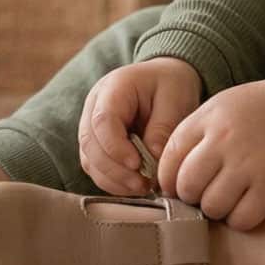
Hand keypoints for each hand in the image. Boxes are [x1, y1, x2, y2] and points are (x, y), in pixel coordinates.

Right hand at [78, 57, 202, 196]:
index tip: (137, 165)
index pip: (102, 121)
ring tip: (143, 187)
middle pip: (90, 144)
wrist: (164, 77)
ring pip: (89, 160)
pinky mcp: (97, 144)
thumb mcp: (175, 98)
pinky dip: (113, 181)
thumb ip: (163, 128)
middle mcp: (94, 106)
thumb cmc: (170, 84)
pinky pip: (96, 168)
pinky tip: (135, 186)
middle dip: (114, 170)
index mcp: (113, 88)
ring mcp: (91, 125)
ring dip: (113, 179)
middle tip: (143, 184)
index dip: (115, 147)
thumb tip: (152, 161)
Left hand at [157, 77, 264, 231]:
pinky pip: (242, 219)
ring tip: (228, 199)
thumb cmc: (262, 110)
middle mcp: (224, 143)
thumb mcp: (221, 107)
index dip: (168, 180)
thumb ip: (194, 134)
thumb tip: (169, 172)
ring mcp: (249, 166)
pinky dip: (241, 219)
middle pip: (187, 187)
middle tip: (204, 194)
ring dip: (216, 209)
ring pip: (212, 207)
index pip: (169, 160)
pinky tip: (247, 206)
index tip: (176, 186)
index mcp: (207, 120)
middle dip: (191, 197)